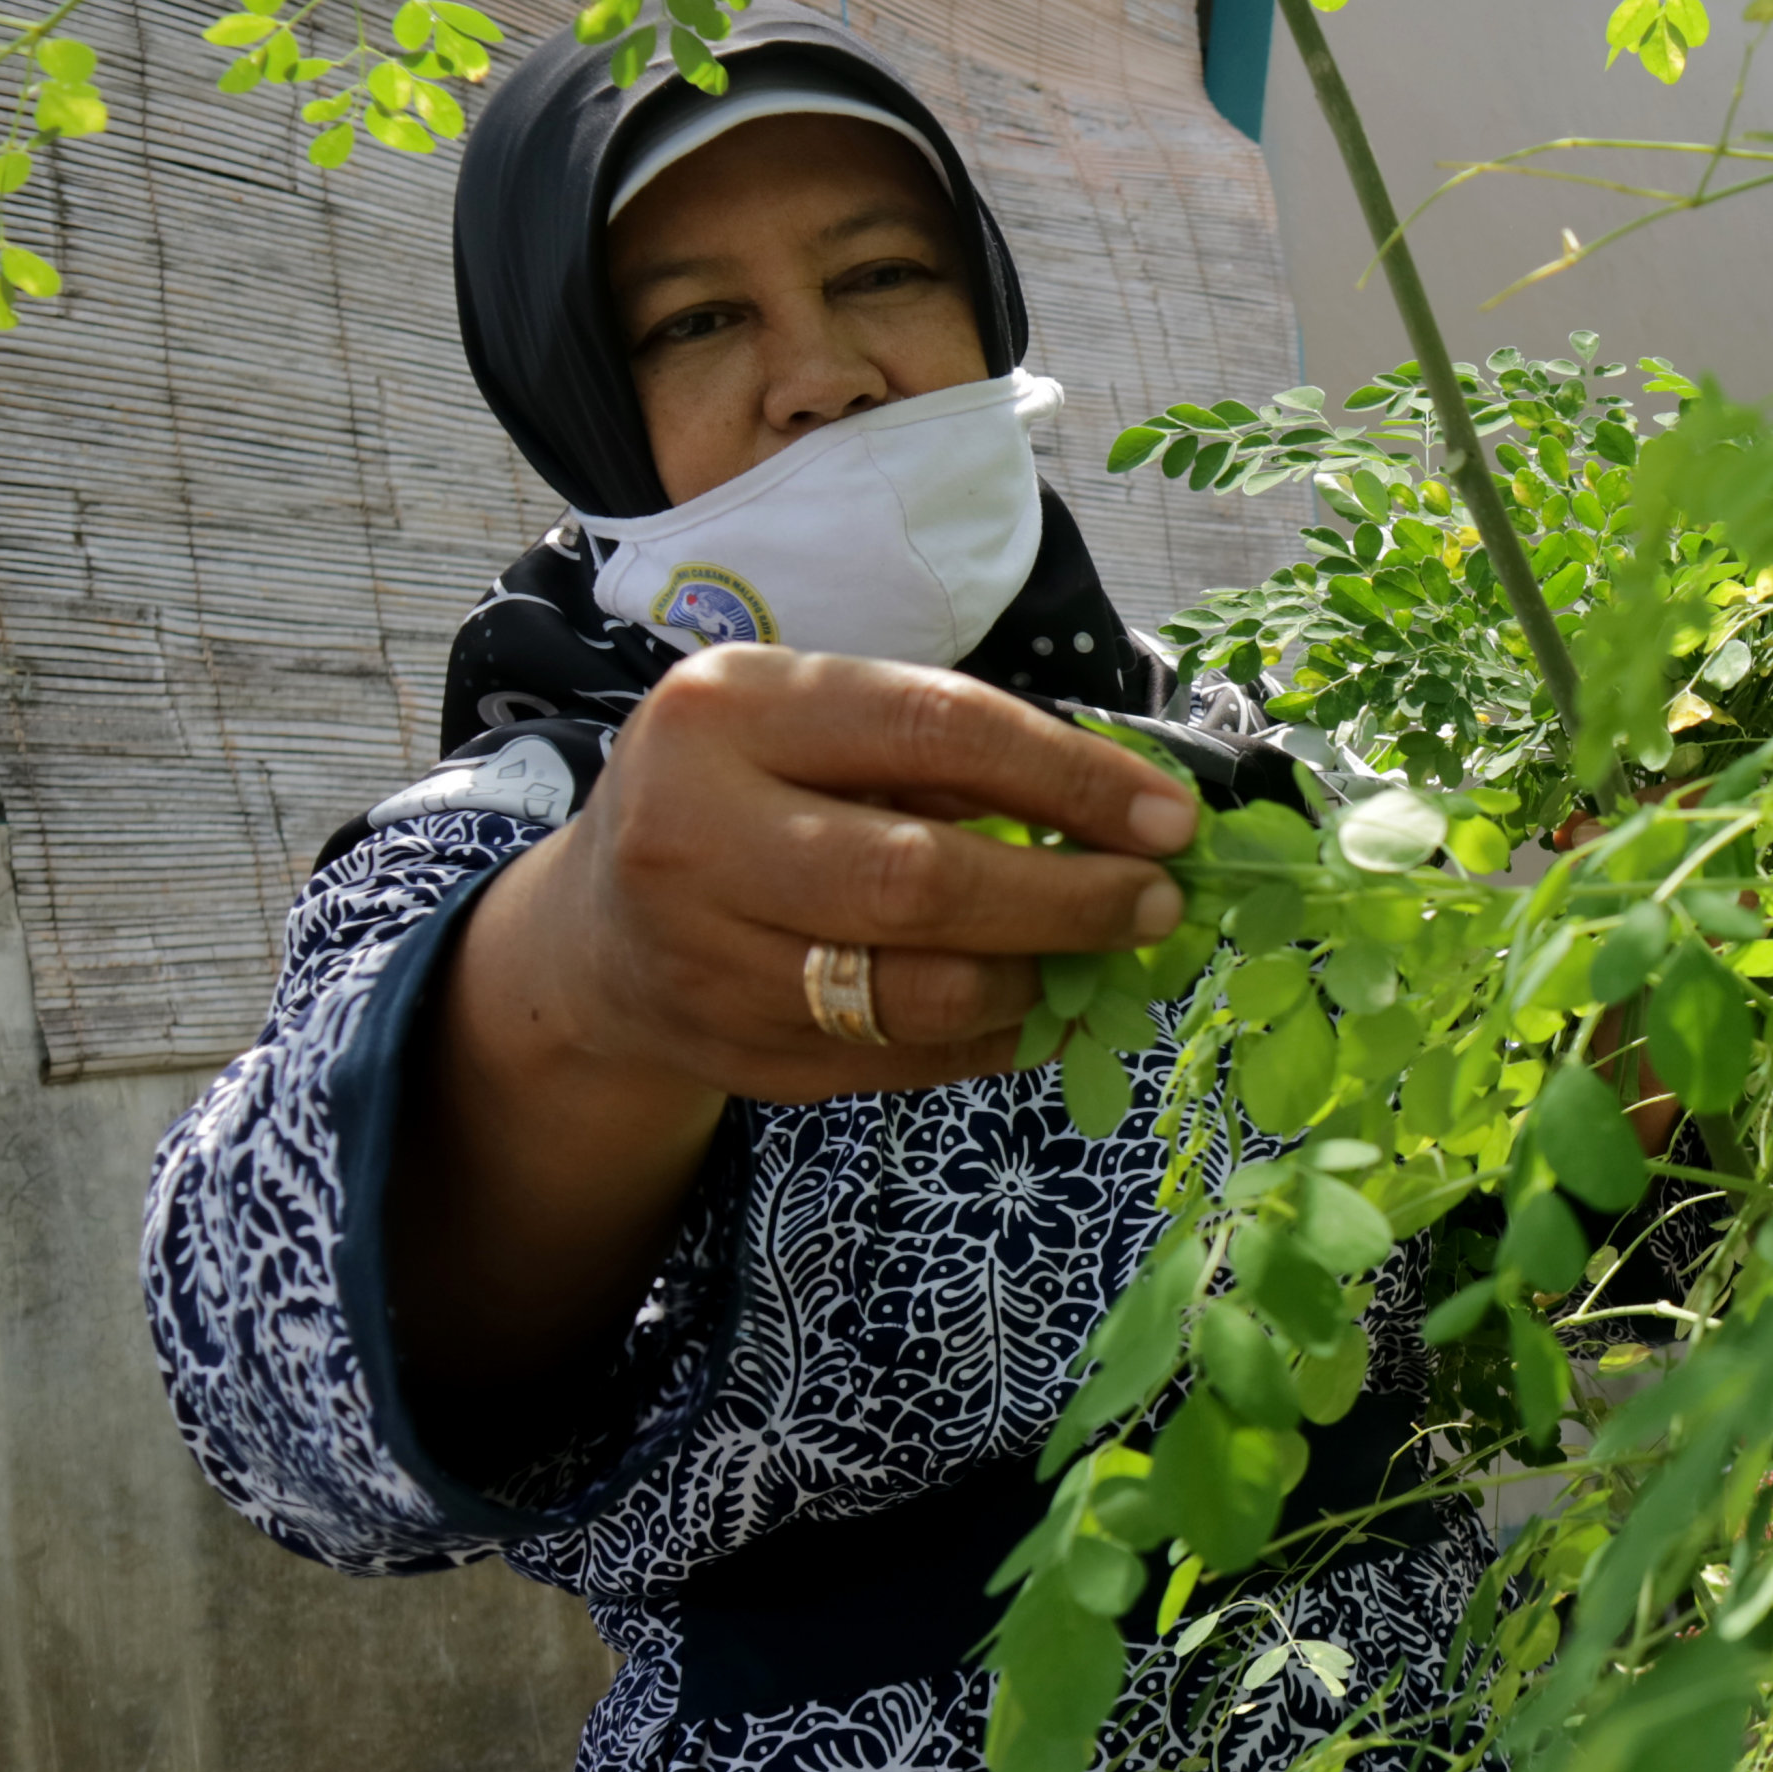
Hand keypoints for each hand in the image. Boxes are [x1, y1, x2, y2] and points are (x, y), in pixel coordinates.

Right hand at [474, 645, 1197, 1104]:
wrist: (602, 929)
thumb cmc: (750, 793)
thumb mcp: (816, 725)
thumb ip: (948, 751)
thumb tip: (1131, 812)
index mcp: (726, 713)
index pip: (935, 729)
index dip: (1071, 777)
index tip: (1170, 817)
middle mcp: (696, 833)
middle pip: (921, 879)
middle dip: (1069, 896)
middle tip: (1157, 901)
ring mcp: (707, 960)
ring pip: (918, 990)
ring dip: (1039, 976)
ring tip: (1097, 952)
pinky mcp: (740, 1054)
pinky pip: (906, 1058)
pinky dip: (999, 1038)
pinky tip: (1048, 1009)